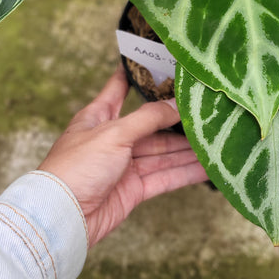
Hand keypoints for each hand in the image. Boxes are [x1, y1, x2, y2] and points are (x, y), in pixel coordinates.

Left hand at [38, 66, 207, 246]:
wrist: (62, 218)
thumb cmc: (77, 167)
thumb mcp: (113, 133)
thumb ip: (148, 118)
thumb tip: (176, 104)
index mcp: (98, 117)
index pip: (119, 88)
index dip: (136, 74)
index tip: (155, 60)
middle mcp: (113, 138)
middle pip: (151, 124)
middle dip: (176, 119)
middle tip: (205, 109)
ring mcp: (124, 165)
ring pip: (162, 152)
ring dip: (187, 148)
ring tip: (215, 137)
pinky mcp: (133, 189)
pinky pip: (164, 176)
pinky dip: (185, 172)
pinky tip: (207, 166)